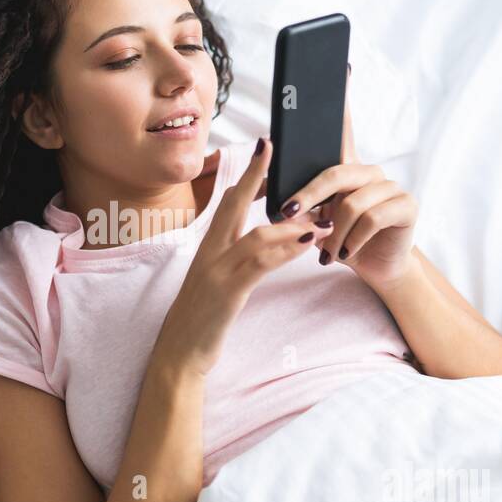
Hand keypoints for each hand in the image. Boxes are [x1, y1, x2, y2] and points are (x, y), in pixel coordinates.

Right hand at [156, 138, 331, 376]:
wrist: (178, 356)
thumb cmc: (200, 321)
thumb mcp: (215, 285)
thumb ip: (234, 262)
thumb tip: (257, 245)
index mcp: (208, 249)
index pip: (227, 203)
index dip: (246, 177)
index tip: (263, 151)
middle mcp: (209, 253)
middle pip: (234, 203)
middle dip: (255, 174)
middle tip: (274, 145)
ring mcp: (216, 271)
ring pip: (256, 234)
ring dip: (292, 222)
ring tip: (323, 216)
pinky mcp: (227, 292)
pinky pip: (260, 263)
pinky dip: (285, 249)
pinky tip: (306, 242)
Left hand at [270, 63, 418, 289]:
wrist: (376, 269)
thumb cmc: (342, 241)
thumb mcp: (316, 219)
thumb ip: (302, 198)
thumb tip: (278, 184)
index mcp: (348, 168)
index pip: (344, 126)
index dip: (343, 96)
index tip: (341, 65)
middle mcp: (371, 171)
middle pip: (335, 172)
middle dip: (307, 195)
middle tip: (287, 214)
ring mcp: (391, 187)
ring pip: (351, 203)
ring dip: (332, 233)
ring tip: (326, 251)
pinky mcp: (406, 206)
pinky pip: (371, 219)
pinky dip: (351, 240)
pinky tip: (345, 252)